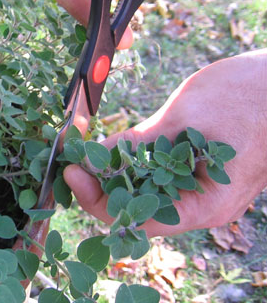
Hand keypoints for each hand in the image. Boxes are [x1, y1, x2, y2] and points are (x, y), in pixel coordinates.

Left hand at [64, 49, 266, 236]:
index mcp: (204, 204)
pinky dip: (128, 158)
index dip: (98, 200)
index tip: (71, 172)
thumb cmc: (247, 97)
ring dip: (110, 171)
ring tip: (80, 151)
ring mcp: (195, 183)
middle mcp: (197, 201)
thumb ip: (140, 143)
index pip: (139, 220)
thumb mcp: (187, 119)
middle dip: (99, 185)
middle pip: (137, 206)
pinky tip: (107, 145)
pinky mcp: (190, 164)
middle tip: (69, 159)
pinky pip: (152, 170)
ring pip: (142, 187)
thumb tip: (92, 158)